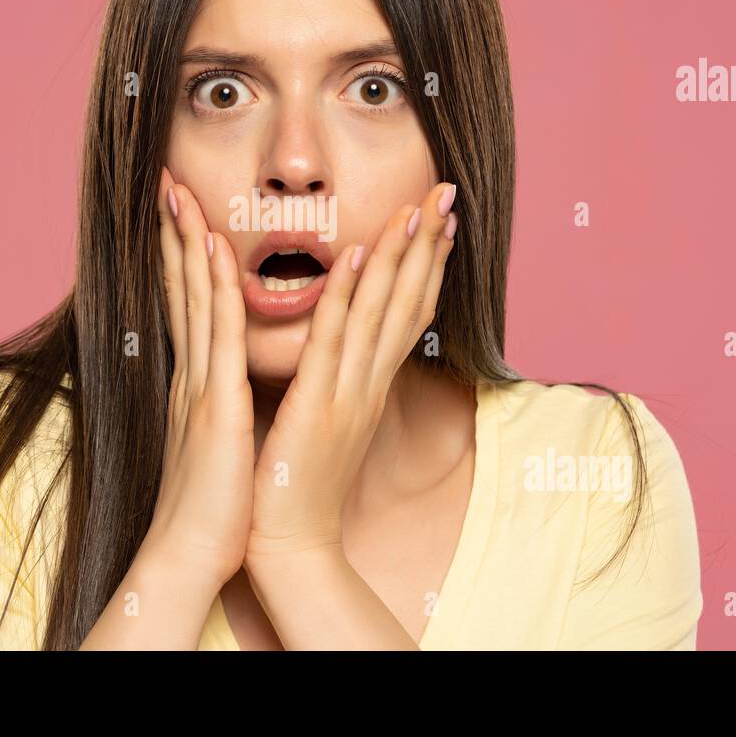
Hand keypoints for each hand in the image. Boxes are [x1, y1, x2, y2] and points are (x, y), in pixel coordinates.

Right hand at [139, 167, 255, 587]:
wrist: (190, 556)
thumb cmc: (213, 507)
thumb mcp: (219, 443)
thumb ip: (219, 408)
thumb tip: (228, 389)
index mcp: (198, 383)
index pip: (189, 305)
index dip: (183, 258)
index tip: (181, 215)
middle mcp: (193, 374)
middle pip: (183, 288)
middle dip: (175, 233)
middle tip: (168, 182)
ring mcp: (201, 384)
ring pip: (194, 296)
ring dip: (189, 240)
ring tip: (180, 191)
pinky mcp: (216, 404)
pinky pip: (219, 332)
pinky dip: (216, 285)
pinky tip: (217, 247)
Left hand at [247, 181, 458, 560]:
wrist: (288, 544)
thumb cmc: (297, 482)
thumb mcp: (325, 421)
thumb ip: (336, 380)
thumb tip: (336, 345)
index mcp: (368, 385)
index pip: (406, 312)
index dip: (425, 263)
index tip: (439, 218)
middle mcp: (369, 384)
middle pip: (408, 302)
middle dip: (429, 245)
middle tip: (447, 191)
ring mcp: (348, 394)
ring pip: (381, 313)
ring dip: (399, 256)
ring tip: (416, 206)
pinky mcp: (317, 407)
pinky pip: (335, 341)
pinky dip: (349, 295)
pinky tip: (358, 253)